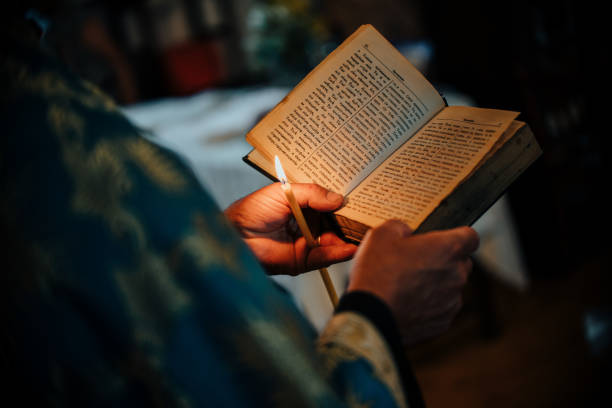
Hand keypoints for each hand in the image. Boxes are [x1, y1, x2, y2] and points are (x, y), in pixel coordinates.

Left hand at [224, 183, 357, 274]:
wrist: (235, 236)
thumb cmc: (253, 210)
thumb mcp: (284, 192)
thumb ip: (312, 193)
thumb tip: (340, 199)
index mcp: (304, 205)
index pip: (330, 203)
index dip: (345, 202)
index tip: (364, 198)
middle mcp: (309, 224)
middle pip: (337, 223)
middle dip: (353, 221)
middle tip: (372, 216)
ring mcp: (308, 243)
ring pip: (335, 241)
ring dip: (350, 238)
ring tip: (367, 232)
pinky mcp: (304, 261)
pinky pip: (325, 257)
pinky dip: (339, 254)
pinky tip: (350, 248)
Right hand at [347, 220, 478, 346]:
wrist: (370, 315)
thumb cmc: (377, 273)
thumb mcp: (381, 235)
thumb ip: (400, 226)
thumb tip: (405, 232)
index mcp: (448, 249)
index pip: (470, 237)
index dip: (457, 236)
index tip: (443, 239)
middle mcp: (457, 275)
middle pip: (461, 263)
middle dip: (443, 261)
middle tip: (416, 261)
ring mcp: (452, 301)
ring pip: (451, 287)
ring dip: (436, 284)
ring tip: (407, 285)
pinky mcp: (442, 323)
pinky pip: (441, 309)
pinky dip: (429, 305)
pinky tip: (406, 303)